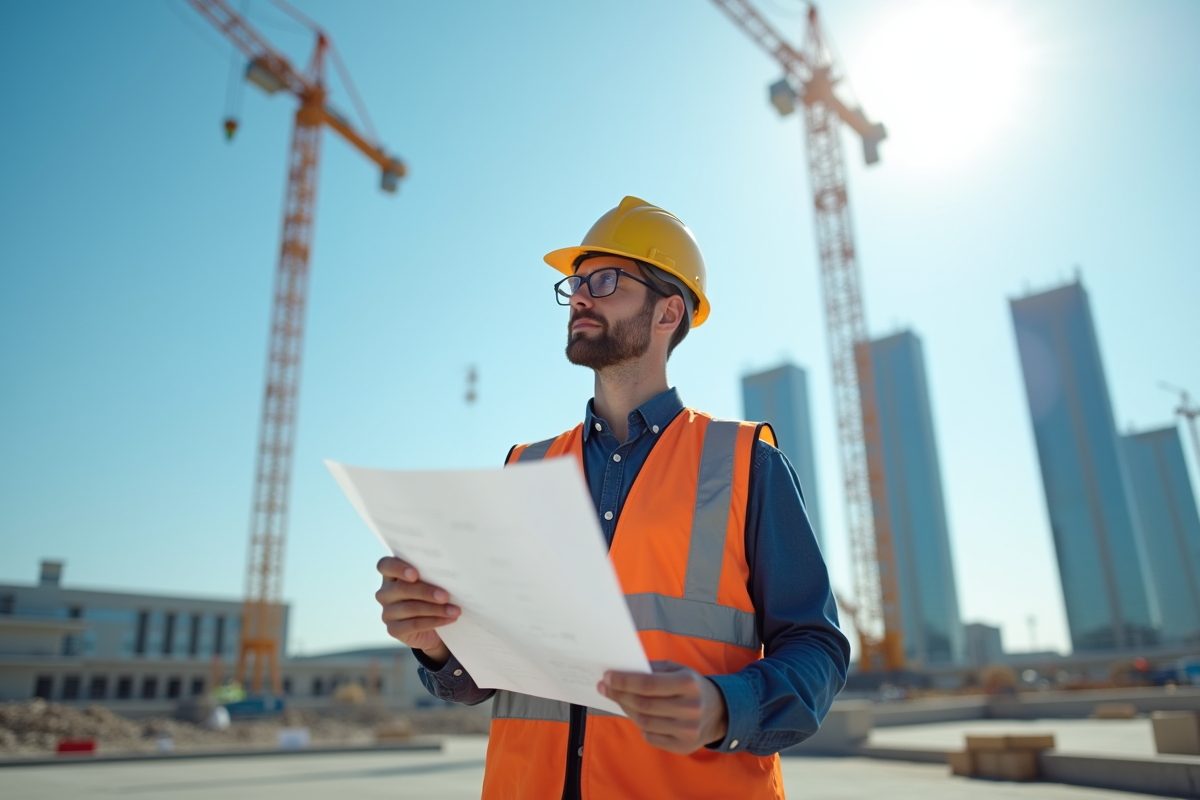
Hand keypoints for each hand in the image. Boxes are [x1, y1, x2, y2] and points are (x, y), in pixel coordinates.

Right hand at [375, 556, 458, 667]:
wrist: (434, 628)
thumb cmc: (433, 597)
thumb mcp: (432, 583)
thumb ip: (432, 576)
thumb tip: (450, 574)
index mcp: (391, 575)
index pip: (385, 565)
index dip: (398, 568)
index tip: (415, 574)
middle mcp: (385, 593)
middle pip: (401, 588)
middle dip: (426, 591)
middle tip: (445, 596)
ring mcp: (387, 612)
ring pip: (410, 608)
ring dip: (436, 609)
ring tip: (454, 610)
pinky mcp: (393, 629)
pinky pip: (414, 624)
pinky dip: (434, 621)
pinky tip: (449, 619)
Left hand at [598, 660, 727, 754]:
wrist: (719, 713)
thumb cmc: (691, 687)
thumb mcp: (678, 669)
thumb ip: (653, 669)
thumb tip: (622, 672)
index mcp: (687, 684)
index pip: (647, 684)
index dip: (624, 682)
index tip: (606, 678)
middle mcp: (690, 708)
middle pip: (643, 704)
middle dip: (619, 695)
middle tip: (605, 688)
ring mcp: (687, 730)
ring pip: (644, 722)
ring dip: (627, 710)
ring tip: (621, 700)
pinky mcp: (684, 746)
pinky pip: (651, 737)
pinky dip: (641, 726)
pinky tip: (639, 716)